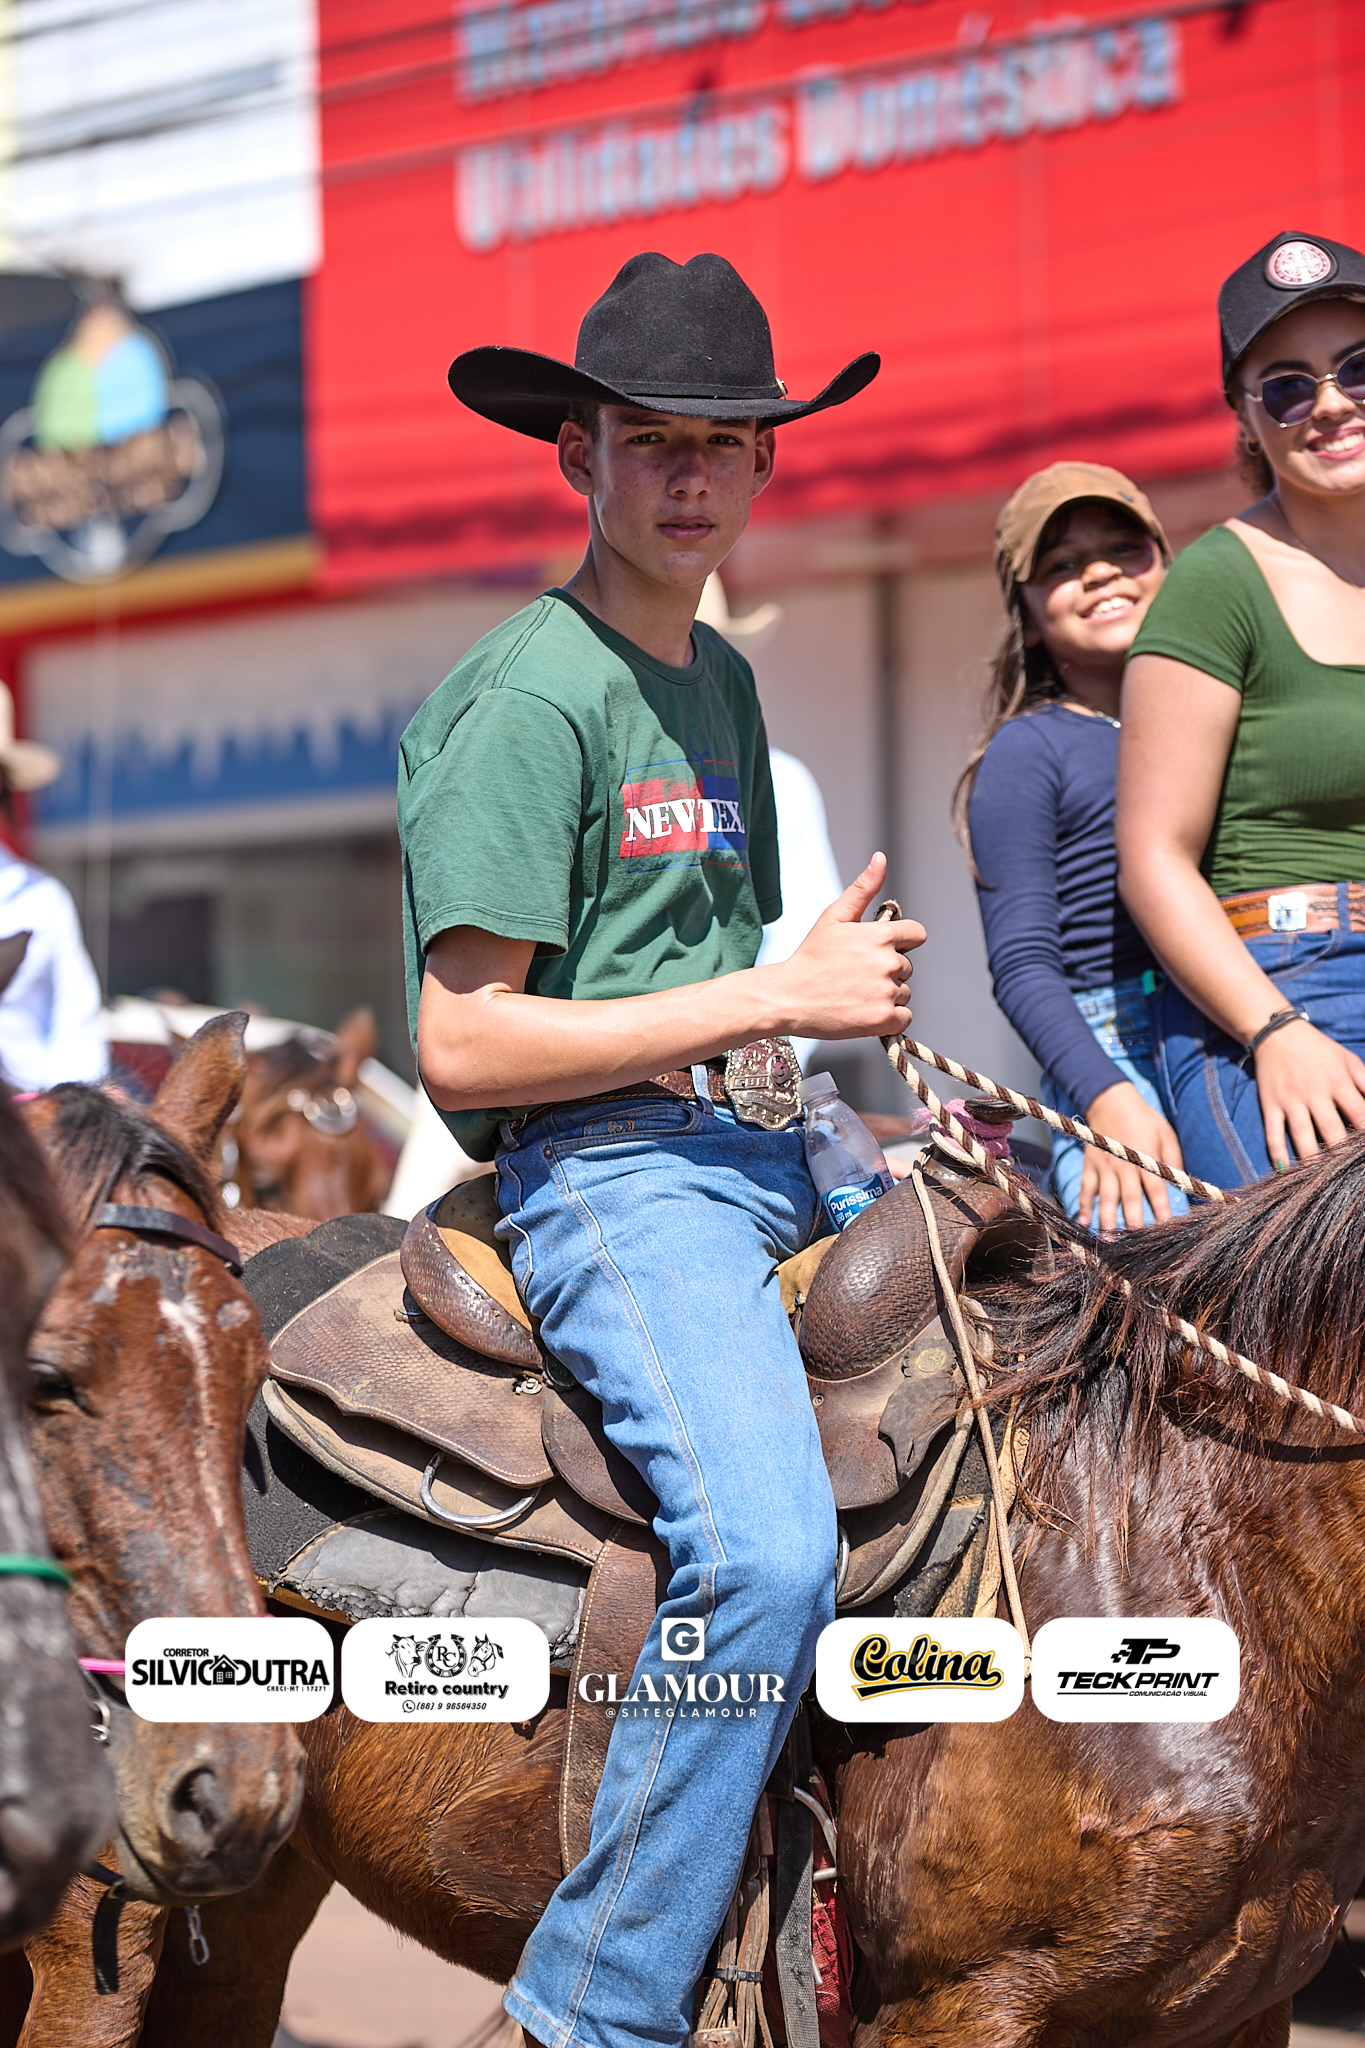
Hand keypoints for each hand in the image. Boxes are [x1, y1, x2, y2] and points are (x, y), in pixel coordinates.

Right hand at [771, 854, 925, 1040]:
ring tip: (854, 994)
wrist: (787, 997)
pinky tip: (863, 1011)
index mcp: (881, 935)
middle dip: (887, 971)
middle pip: (907, 967)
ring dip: (886, 995)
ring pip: (904, 992)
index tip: (878, 952)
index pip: (917, 935)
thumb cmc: (809, 957)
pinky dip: (889, 1019)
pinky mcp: (883, 1019)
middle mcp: (889, 963)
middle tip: (854, 976)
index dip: (900, 942)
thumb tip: (880, 858)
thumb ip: (863, 888)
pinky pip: (904, 1018)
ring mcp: (887, 992)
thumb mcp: (834, 916)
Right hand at [1078, 1080, 1184, 1233]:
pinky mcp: (1090, 1166)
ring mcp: (1104, 1167)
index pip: (1155, 1189)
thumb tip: (1179, 1181)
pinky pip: (1086, 1189)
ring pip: (1106, 1198)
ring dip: (1107, 1219)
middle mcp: (1124, 1166)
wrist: (1110, 1101)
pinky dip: (1083, 1205)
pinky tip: (1082, 1222)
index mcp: (1145, 1159)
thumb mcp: (1166, 1133)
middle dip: (1134, 1221)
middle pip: (1130, 1199)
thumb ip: (1173, 1159)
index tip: (1166, 1226)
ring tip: (1108, 1240)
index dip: (1161, 1209)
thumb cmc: (1144, 1118)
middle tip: (1137, 1242)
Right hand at [1253, 1017, 1364, 1168]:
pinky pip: (1273, 1132)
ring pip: (1303, 1136)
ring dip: (1313, 1160)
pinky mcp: (1271, 1105)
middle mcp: (1315, 1093)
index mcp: (1338, 1081)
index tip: (1364, 1153)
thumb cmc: (1320, 1050)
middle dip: (1342, 1154)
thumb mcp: (1349, 1061)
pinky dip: (1277, 1153)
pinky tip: (1284, 1171)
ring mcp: (1291, 1101)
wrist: (1277, 1034)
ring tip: (1321, 1179)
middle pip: (1333, 1131)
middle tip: (1347, 1172)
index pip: (1360, 1115)